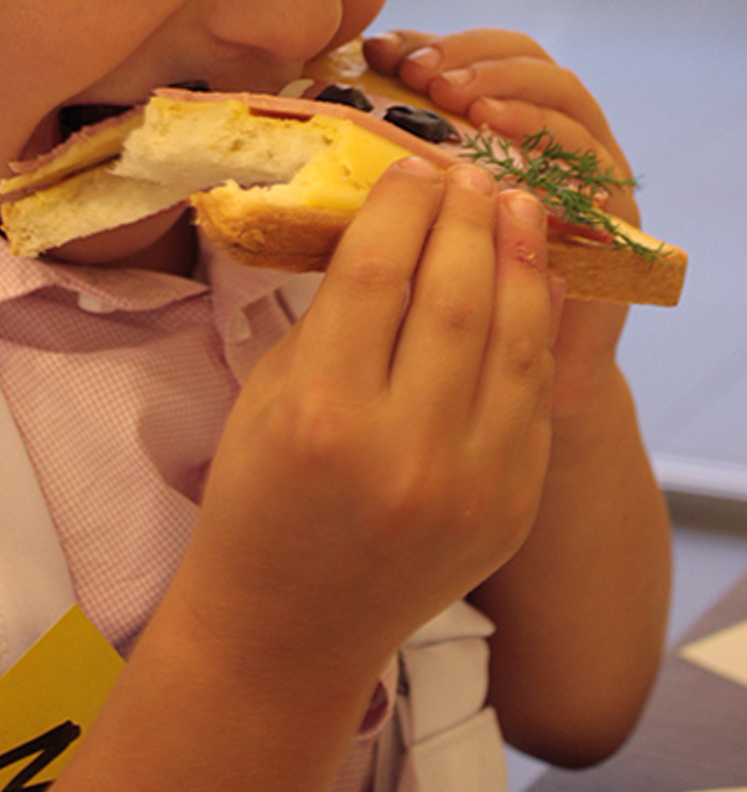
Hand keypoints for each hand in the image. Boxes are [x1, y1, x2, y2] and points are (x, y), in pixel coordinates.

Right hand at [173, 156, 555, 706]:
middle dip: (467, 216)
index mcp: (322, 410)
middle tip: (468, 172)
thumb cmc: (258, 495)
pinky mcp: (509, 508)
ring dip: (520, 260)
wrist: (289, 627)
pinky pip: (530, 397)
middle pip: (457, 294)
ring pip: (513, 340)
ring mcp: (468, 484)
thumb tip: (393, 224)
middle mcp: (402, 447)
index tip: (413, 164)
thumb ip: (334, 312)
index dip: (402, 205)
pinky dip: (532, 331)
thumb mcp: (270, 390)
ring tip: (517, 206)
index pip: (378, 273)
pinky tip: (528, 284)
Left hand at [363, 27, 631, 418]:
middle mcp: (540, 134)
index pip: (467, 50)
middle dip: (466, 55)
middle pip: (521, 56)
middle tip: (418, 70)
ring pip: (559, 95)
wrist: (488, 404)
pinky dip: (547, 139)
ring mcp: (583, 169)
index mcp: (485, 123)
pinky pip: (588, 161)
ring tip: (458, 96)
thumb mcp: (390, 229)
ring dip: (506, 86)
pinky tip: (502, 139)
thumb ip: (373, 176)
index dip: (429, 39)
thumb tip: (311, 115)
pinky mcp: (610, 213)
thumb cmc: (423, 312)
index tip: (378, 50)